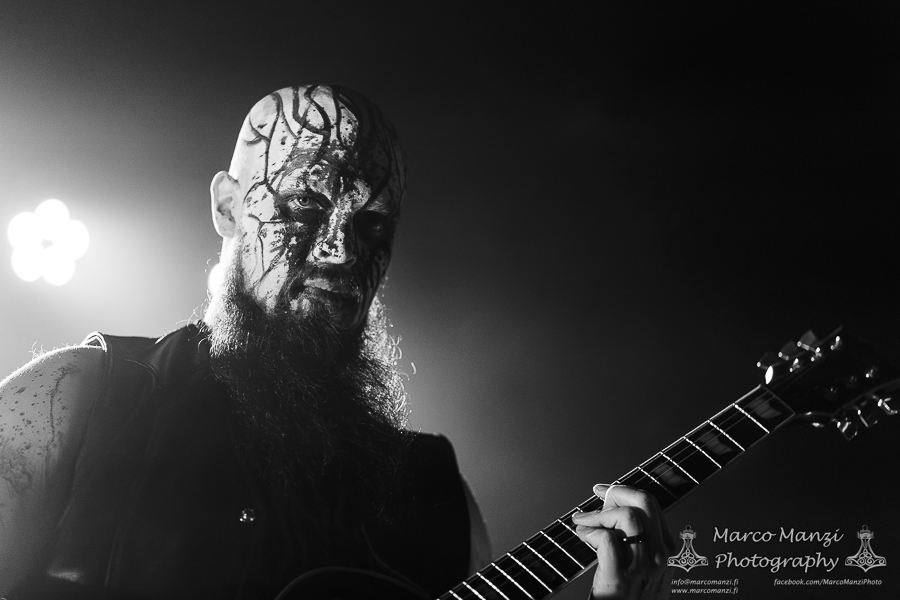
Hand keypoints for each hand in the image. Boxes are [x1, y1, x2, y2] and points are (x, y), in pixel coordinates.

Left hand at [572, 484, 674, 598]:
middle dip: (617, 492)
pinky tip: (583, 537)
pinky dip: (591, 531)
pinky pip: (608, 539)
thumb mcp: (645, 572)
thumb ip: (640, 545)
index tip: (606, 490)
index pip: (652, 506)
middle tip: (597, 496)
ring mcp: (641, 569)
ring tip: (584, 523)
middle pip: (646, 502)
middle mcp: (658, 559)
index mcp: (664, 554)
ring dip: (599, 514)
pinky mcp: (619, 579)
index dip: (626, 492)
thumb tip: (617, 513)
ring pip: (627, 518)